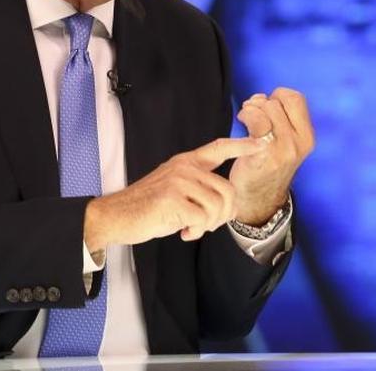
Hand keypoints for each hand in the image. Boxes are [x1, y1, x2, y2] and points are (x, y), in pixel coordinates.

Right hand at [84, 136, 268, 249]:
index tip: (261, 143)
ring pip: (217, 206)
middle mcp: (184, 167)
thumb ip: (201, 190)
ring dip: (208, 225)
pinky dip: (195, 231)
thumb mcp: (177, 190)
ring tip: (191, 228)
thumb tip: (230, 207)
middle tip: (205, 226)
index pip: (219, 148)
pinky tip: (182, 232)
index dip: (241, 145)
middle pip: (228, 190)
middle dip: (222, 215)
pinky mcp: (172, 199)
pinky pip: (202, 219)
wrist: (115, 216)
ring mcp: (178, 181)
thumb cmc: (148, 207)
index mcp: (186, 162)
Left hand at [230, 87, 314, 223]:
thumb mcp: (287, 142)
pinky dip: (246, 116)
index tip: (267, 107)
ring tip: (246, 118)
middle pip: (277, 102)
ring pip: (266, 108)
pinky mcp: (265, 153)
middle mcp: (299, 142)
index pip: (296, 99)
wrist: (259, 199)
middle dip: (260, 103)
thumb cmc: (268, 165)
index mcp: (307, 137)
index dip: (278, 96)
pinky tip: (242, 124)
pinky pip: (256, 120)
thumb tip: (262, 97)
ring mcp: (284, 149)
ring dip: (251, 109)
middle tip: (252, 114)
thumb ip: (283, 118)